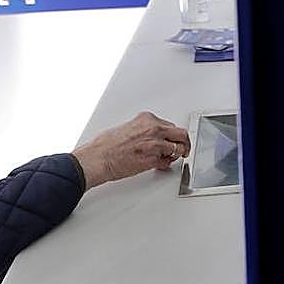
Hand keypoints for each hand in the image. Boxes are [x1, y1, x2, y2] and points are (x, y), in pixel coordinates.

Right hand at [72, 112, 190, 188]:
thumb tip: (150, 136)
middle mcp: (154, 129)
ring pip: (179, 148)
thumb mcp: (127, 127)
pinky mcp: (153, 160)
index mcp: (147, 119)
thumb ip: (143, 130)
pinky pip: (168, 162)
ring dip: (177, 154)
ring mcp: (155, 145)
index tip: (172, 139)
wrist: (99, 158)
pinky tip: (161, 164)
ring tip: (172, 158)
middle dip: (184, 142)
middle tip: (184, 149)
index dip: (172, 135)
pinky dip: (167, 164)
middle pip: (181, 134)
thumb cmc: (106, 145)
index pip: (170, 125)